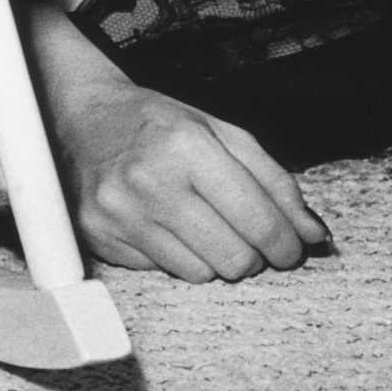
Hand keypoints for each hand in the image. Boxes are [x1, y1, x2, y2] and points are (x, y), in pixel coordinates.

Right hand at [53, 70, 329, 280]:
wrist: (78, 115)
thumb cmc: (153, 121)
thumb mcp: (218, 130)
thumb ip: (272, 180)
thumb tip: (313, 234)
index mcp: (186, 144)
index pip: (260, 222)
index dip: (286, 244)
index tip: (289, 246)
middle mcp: (151, 179)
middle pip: (235, 260)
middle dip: (251, 254)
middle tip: (244, 235)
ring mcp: (121, 211)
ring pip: (202, 275)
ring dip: (212, 257)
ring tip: (198, 223)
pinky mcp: (101, 235)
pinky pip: (163, 272)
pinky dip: (174, 256)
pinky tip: (163, 225)